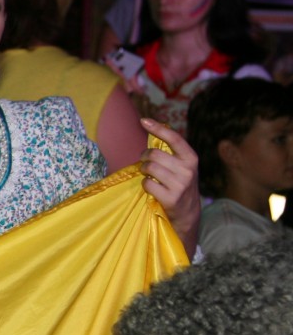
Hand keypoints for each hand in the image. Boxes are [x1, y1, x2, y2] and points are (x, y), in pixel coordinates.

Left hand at [139, 118, 200, 249]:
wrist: (188, 213)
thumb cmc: (180, 184)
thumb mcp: (182, 166)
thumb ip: (171, 152)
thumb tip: (151, 129)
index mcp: (191, 158)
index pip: (174, 138)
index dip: (158, 128)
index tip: (143, 120)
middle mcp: (188, 170)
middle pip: (155, 154)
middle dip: (145, 157)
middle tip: (145, 162)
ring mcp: (180, 184)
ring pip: (149, 168)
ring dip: (144, 171)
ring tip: (149, 175)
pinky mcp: (171, 198)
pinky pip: (147, 184)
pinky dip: (145, 184)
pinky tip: (152, 188)